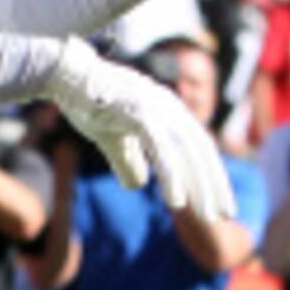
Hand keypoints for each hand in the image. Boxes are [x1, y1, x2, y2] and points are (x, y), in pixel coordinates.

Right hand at [40, 41, 235, 221]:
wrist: (64, 75)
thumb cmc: (88, 103)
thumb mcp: (112, 139)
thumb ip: (128, 161)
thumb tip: (139, 184)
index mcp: (168, 110)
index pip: (198, 147)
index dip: (211, 175)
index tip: (219, 203)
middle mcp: (169, 107)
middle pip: (201, 151)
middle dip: (215, 185)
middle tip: (225, 215)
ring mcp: (156, 108)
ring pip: (187, 153)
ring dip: (200, 186)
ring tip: (207, 215)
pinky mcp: (139, 113)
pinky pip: (161, 150)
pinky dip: (172, 176)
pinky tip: (177, 202)